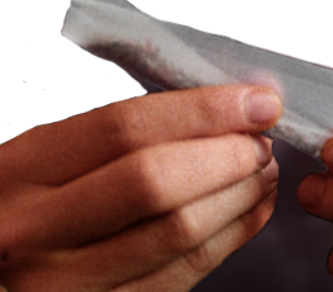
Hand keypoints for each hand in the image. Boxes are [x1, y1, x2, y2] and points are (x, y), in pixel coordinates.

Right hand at [0, 84, 282, 291]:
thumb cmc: (31, 204)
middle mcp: (33, 232)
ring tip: (263, 171)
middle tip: (262, 141)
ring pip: (179, 232)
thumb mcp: (48, 158)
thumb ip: (124, 134)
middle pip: (155, 182)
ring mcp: (64, 285)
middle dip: (228, 155)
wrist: (0, 269)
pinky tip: (252, 209)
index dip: (205, 110)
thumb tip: (226, 110)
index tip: (258, 102)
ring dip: (241, 195)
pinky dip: (233, 235)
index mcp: (21, 171)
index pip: (125, 128)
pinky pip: (185, 273)